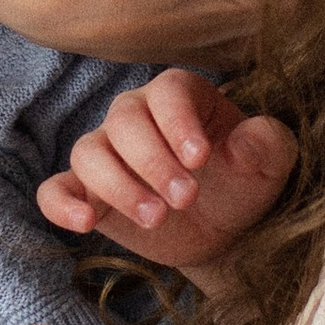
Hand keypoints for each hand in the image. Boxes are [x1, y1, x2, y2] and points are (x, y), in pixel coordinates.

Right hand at [36, 69, 294, 289]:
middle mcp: (136, 116)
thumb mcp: (269, 166)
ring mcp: (107, 153)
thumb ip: (267, 145)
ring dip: (118, 185)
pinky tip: (84, 222)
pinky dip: (61, 203)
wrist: (223, 231)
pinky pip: (54, 189)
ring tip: (156, 217)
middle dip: (153, 161)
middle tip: (186, 199)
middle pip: (125, 121)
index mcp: (181, 97)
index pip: (168, 92)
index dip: (178, 122)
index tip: (200, 158)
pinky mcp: (87, 192)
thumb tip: (249, 137)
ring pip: (89, 152)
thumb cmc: (243, 185)